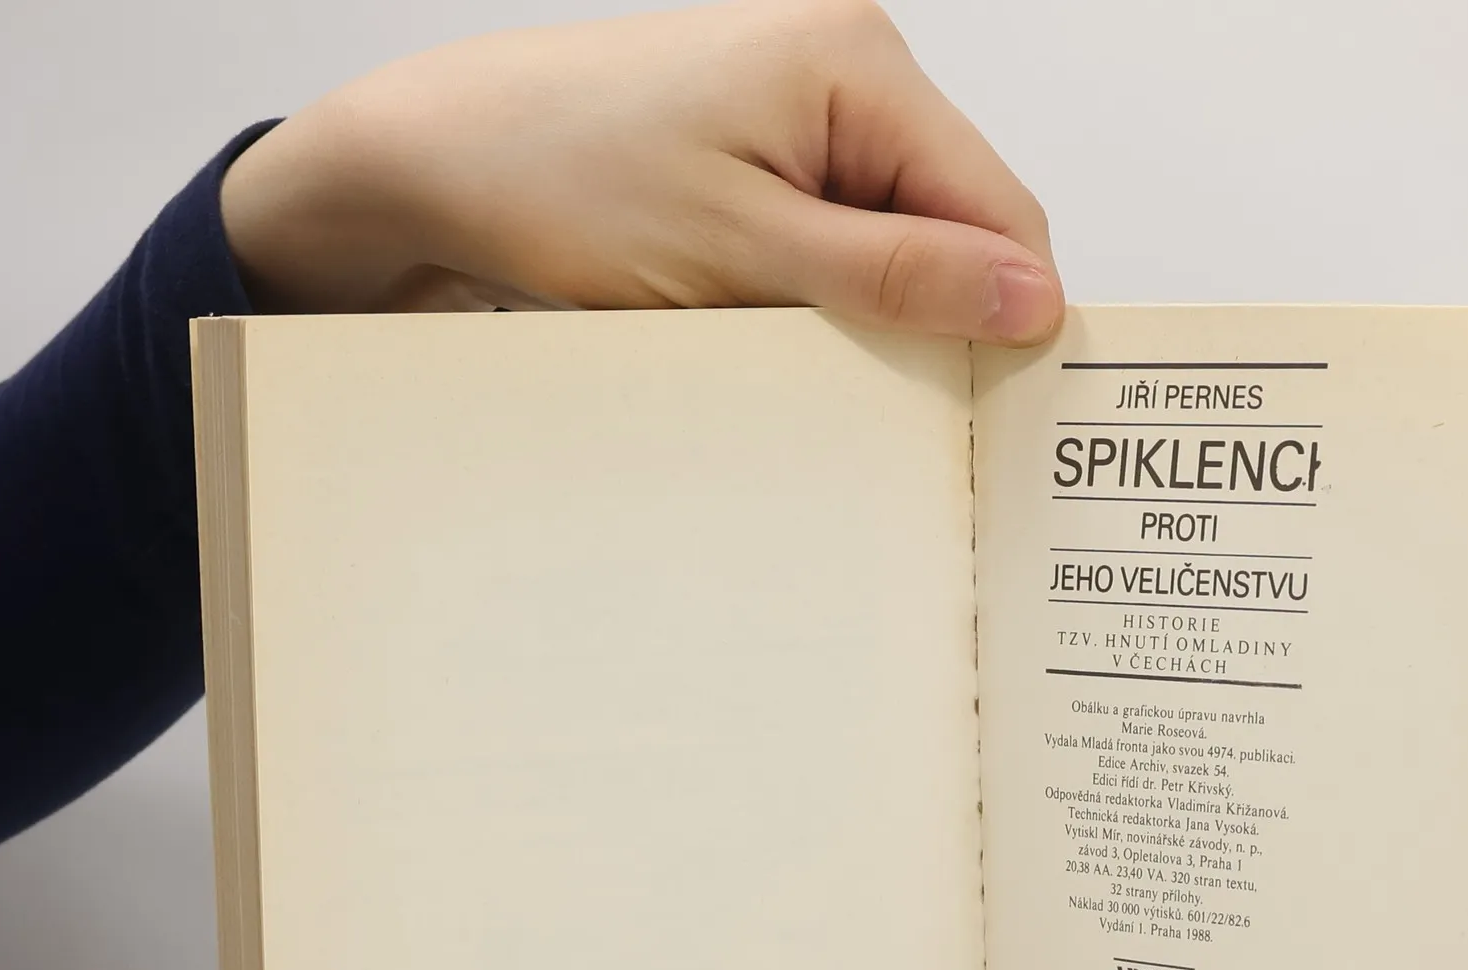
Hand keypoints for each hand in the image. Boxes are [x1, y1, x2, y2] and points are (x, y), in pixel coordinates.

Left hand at [220, 0, 1061, 343]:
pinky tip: (766, 327)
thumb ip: (893, 275)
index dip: (1006, 309)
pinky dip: (815, 294)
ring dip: (865, 311)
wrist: (437, 160)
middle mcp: (842, 63)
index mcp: (857, 62)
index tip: (991, 409)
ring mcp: (796, 103)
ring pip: (889, 234)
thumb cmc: (561, 181)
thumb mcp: (744, 250)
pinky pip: (829, 233)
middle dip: (929, 313)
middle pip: (950, 218)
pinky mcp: (755, 145)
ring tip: (795, 353)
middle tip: (881, 401)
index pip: (997, 203)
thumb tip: (1029, 297)